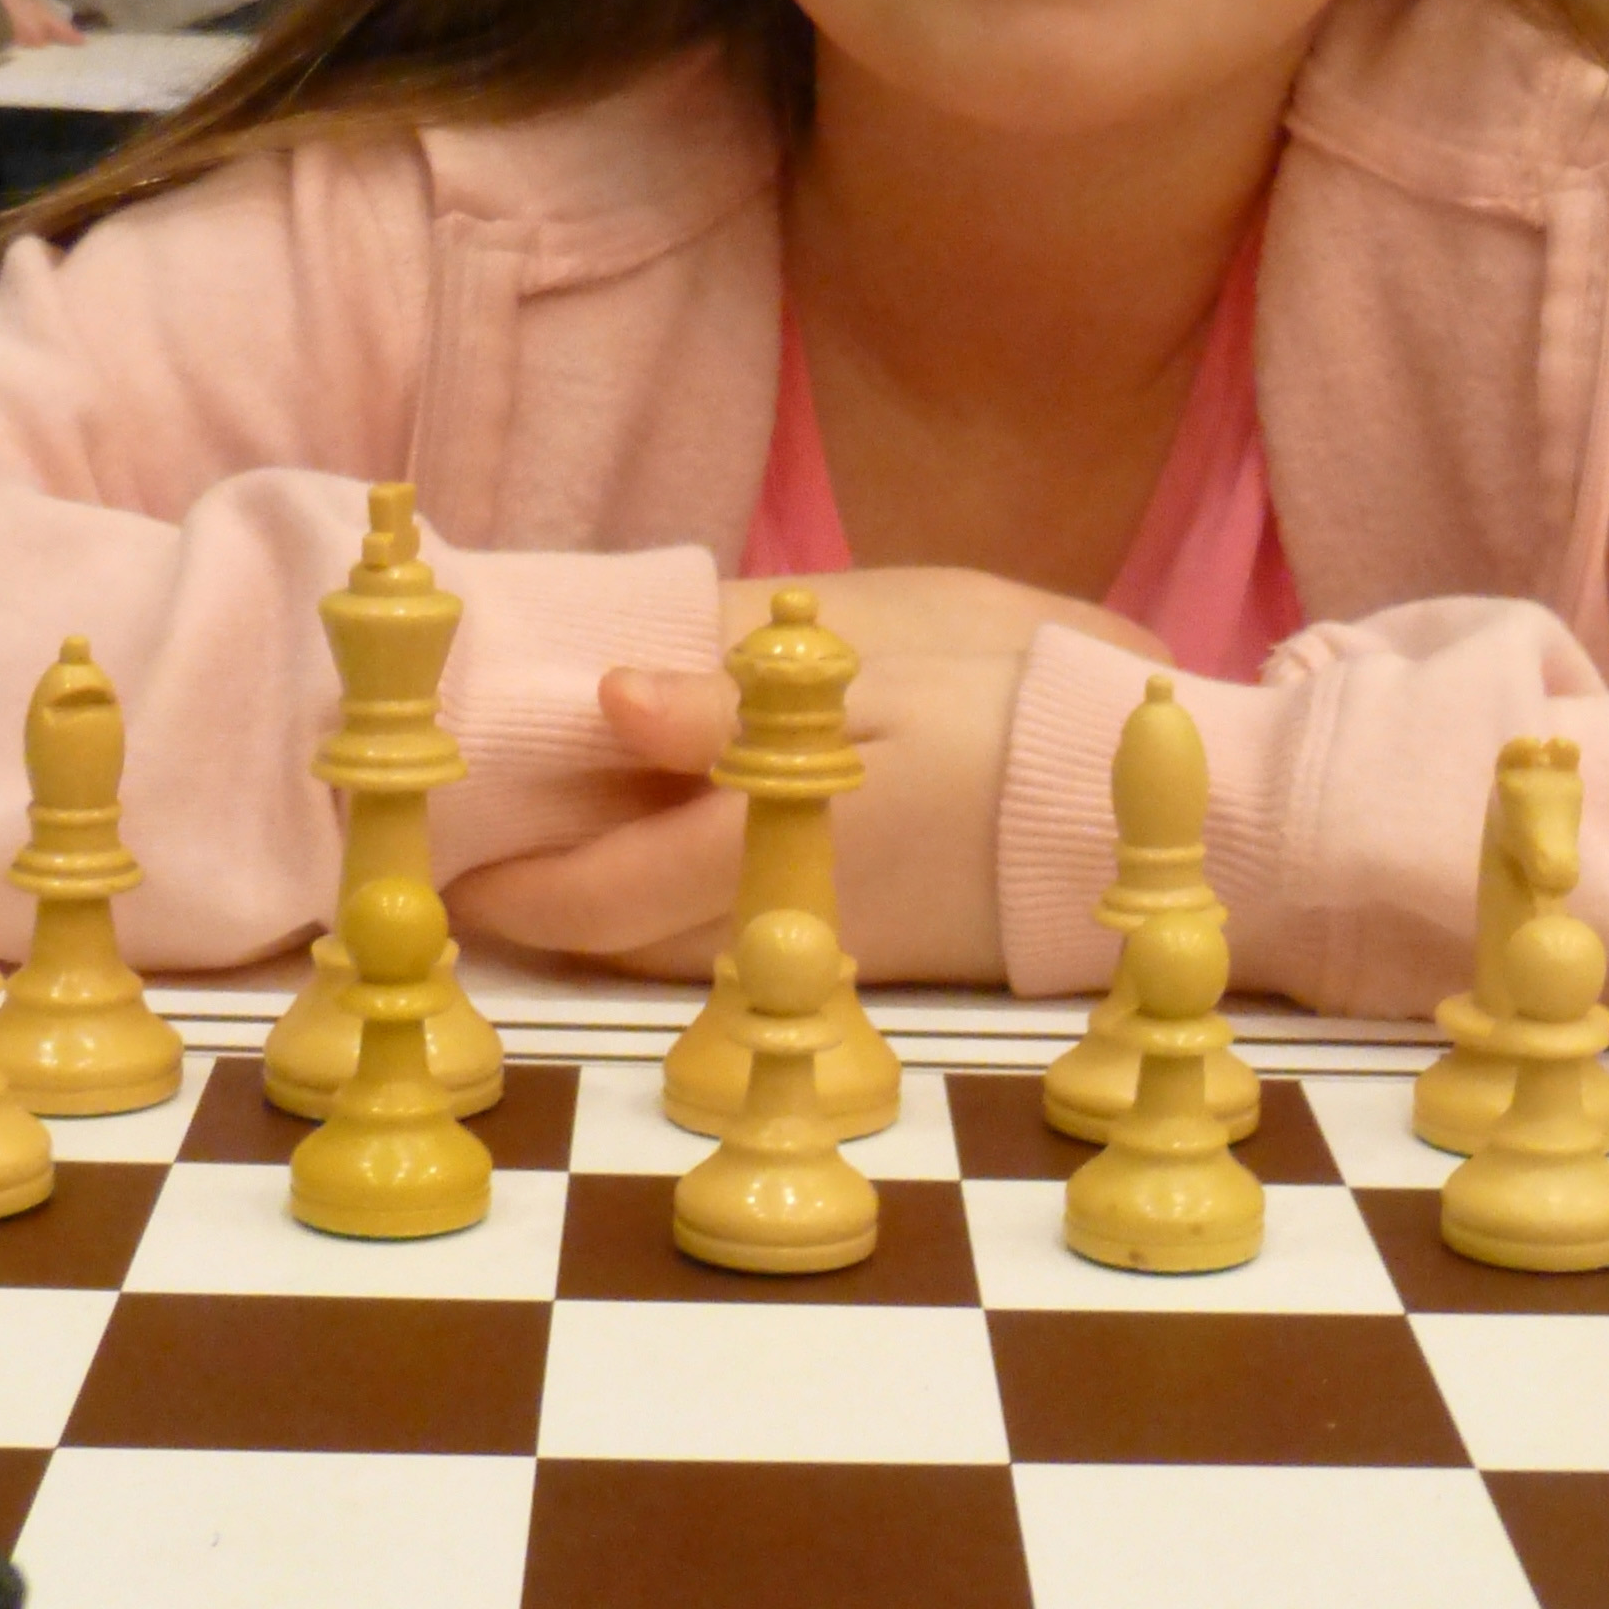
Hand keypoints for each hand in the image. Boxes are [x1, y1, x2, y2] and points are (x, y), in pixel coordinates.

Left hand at [445, 571, 1165, 984]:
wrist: (1172, 806)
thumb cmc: (1022, 696)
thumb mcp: (884, 653)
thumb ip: (735, 686)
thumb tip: (605, 700)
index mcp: (759, 835)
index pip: (586, 886)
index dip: (501, 878)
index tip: (436, 845)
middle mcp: (776, 915)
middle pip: (617, 938)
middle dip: (536, 906)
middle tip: (470, 861)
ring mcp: (828, 945)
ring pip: (677, 954)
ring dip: (604, 918)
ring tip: (553, 861)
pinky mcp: (881, 956)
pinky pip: (745, 946)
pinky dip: (683, 917)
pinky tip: (681, 863)